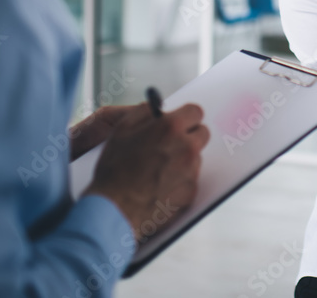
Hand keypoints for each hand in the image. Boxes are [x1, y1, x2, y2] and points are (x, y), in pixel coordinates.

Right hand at [83, 103, 209, 242]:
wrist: (114, 209)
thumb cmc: (114, 169)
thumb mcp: (122, 129)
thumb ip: (145, 112)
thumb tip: (158, 108)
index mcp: (171, 127)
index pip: (195, 112)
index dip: (185, 117)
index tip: (180, 122)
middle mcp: (186, 147)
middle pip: (202, 133)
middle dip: (189, 136)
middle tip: (172, 144)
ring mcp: (191, 171)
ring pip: (196, 157)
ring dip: (184, 159)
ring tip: (159, 169)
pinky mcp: (191, 192)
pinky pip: (192, 179)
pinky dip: (181, 180)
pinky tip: (161, 185)